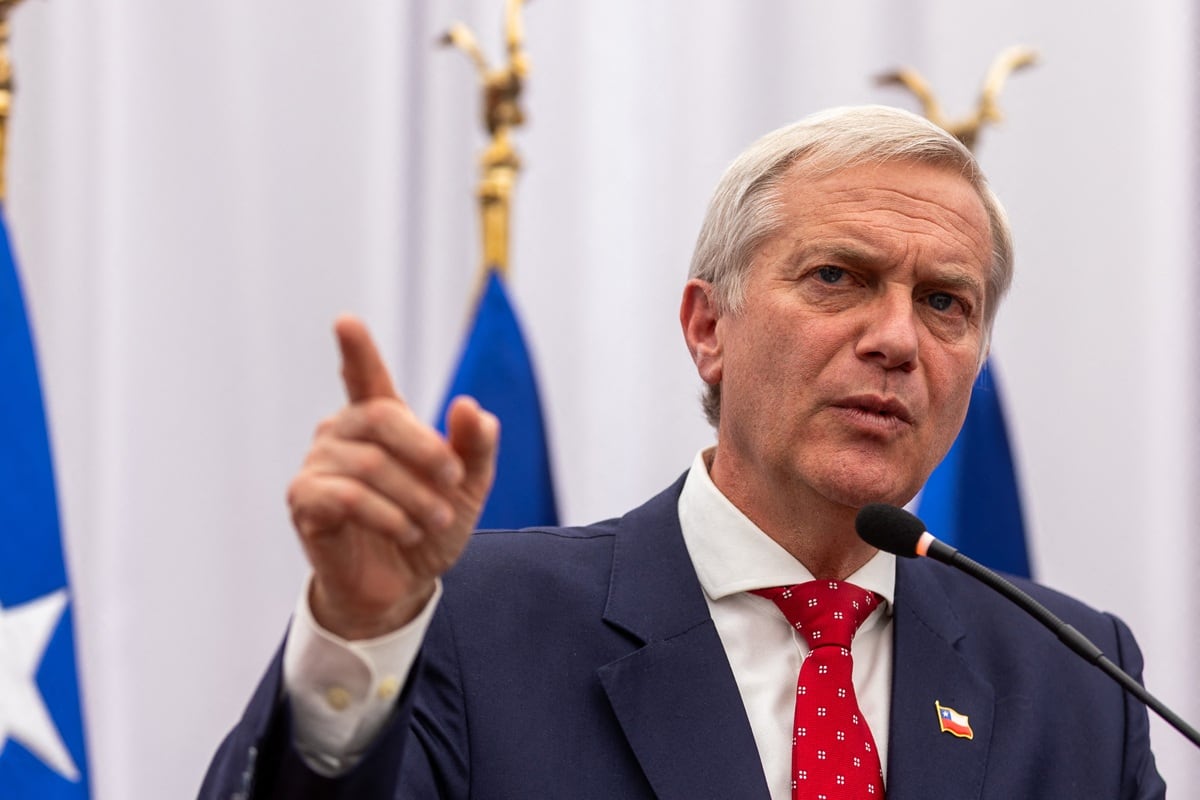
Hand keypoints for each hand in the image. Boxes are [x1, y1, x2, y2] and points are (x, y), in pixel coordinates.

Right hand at [287, 315, 498, 639]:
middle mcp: (341, 433)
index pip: (366, 378)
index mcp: (379, 421)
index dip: (357, 351)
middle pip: (381, 417)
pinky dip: (387, 516)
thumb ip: (474, 446)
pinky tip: (403, 531)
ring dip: (413, 496)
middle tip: (453, 483)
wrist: (403, 586)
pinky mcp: (304, 501)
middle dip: (426, 450)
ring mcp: (317, 465)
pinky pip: (347, 497)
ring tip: (432, 521)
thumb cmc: (429, 526)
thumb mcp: (468, 487)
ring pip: (369, 464)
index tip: (346, 322)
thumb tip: (468, 405)